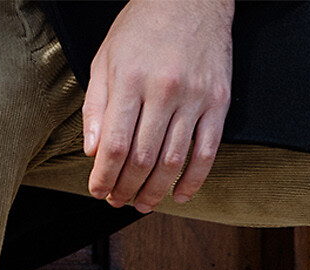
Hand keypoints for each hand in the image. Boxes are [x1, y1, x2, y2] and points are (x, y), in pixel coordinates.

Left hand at [83, 0, 233, 212]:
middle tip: (118, 201)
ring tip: (143, 203)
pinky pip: (207, 153)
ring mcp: (194, 98)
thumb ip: (96, 106)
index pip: (115, 144)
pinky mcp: (218, 103)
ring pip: (173, 162)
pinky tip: (179, 195)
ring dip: (156, 191)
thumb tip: (92, 152)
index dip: (104, 176)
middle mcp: (163, 89)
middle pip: (142, 159)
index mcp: (131, 78)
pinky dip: (193, 181)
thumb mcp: (106, 58)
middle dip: (126, 188)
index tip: (98, 191)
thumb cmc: (143, 27)